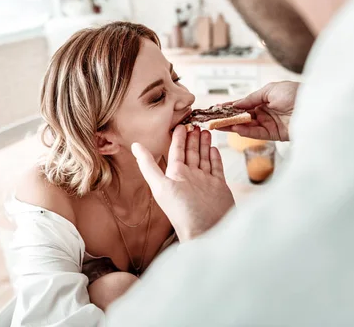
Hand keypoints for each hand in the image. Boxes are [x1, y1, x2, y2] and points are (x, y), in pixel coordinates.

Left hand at [131, 126, 234, 242]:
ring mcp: (205, 181)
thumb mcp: (161, 185)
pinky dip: (215, 157)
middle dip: (192, 138)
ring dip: (204, 144)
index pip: (176, 151)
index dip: (178, 137)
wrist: (207, 231)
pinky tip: (214, 148)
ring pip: (204, 157)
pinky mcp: (219, 186)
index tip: (180, 124)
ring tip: (205, 130)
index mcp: (176, 175)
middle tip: (195, 123)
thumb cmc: (182, 211)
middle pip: (191, 152)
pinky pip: (216, 167)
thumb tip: (134, 145)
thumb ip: (148, 165)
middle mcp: (190, 177)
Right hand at [218, 81, 298, 140]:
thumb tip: (237, 103)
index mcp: (266, 99)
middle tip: (213, 120)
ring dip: (233, 125)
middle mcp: (266, 112)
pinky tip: (236, 128)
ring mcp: (270, 124)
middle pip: (243, 116)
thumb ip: (252, 98)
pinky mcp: (275, 135)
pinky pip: (257, 133)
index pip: (244, 104)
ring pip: (248, 126)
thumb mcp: (270, 90)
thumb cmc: (295, 93)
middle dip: (228, 118)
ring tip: (220, 125)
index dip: (231, 106)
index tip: (217, 108)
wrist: (315, 105)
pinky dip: (246, 131)